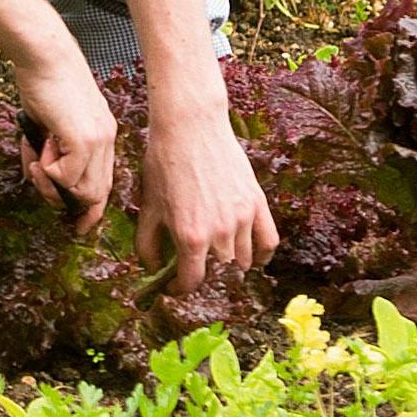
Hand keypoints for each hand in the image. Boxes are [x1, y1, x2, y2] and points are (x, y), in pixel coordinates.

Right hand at [11, 37, 118, 231]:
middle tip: (36, 176)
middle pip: (95, 195)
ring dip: (51, 183)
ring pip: (82, 191)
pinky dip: (48, 170)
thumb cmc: (43, 79)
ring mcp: (97, 141)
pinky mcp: (83, 139)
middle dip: (62, 199)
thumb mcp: (53, 120)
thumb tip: (42, 175)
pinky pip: (67, 177)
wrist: (44, 53)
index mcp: (103, 135)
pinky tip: (40, 145)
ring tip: (35, 157)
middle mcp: (107, 140)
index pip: (105, 184)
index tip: (75, 224)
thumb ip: (53, 148)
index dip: (90, 209)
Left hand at [134, 112, 279, 291]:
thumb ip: (147, 243)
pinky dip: (263, 255)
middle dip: (203, 273)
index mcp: (190, 236)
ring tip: (216, 258)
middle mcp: (221, 233)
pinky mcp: (258, 203)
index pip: (191, 281)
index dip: (178, 289)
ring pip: (243, 260)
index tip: (172, 287)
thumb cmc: (164, 163)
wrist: (190, 127)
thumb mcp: (148, 205)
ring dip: (229, 264)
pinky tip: (253, 259)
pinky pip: (269, 241)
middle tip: (191, 265)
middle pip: (218, 272)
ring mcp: (243, 219)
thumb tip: (151, 268)